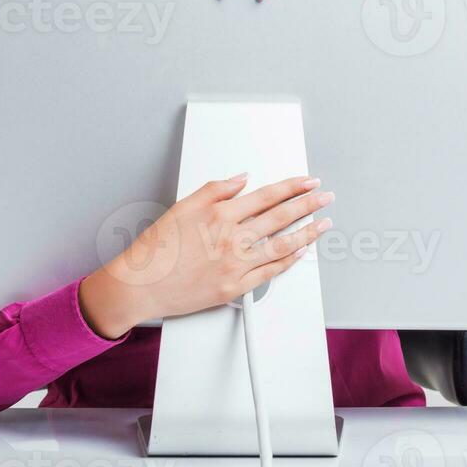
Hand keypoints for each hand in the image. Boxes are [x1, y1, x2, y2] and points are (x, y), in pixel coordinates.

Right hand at [79, 174, 334, 338]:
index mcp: (220, 215)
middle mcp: (231, 239)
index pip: (267, 196)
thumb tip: (241, 179)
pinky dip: (288, 261)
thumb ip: (215, 190)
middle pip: (281, 217)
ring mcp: (235, 265)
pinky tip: (300, 252)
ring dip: (308, 233)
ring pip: (282, 245)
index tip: (309, 182)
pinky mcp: (234, 287)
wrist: (141, 285)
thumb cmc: (157, 248)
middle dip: (309, 205)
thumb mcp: (183, 206)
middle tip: (326, 197)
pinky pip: (270, 273)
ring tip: (324, 224)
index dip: (292, 187)